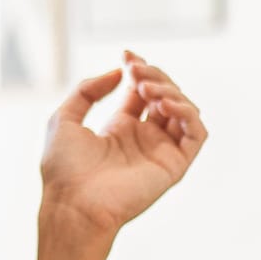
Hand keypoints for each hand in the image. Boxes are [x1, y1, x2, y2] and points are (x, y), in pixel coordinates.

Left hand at [39, 50, 205, 238]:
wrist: (72, 204)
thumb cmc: (63, 169)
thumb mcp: (64, 118)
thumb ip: (88, 90)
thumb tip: (117, 72)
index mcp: (119, 129)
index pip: (141, 91)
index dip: (139, 69)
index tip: (128, 55)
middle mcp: (143, 139)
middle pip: (164, 95)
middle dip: (153, 76)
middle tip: (135, 70)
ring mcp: (160, 151)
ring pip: (184, 111)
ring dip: (170, 90)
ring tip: (146, 87)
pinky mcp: (174, 166)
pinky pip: (196, 134)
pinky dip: (187, 113)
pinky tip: (163, 104)